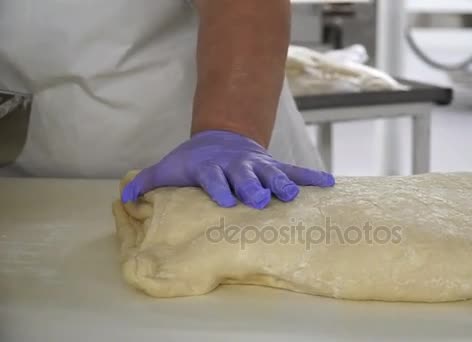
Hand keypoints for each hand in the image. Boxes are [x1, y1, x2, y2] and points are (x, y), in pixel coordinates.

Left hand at [121, 130, 334, 208]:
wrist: (223, 139)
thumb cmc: (194, 161)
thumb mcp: (170, 167)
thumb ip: (148, 181)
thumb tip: (124, 198)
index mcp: (212, 168)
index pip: (214, 178)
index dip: (218, 187)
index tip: (224, 200)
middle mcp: (238, 166)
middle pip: (246, 176)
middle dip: (253, 188)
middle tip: (259, 200)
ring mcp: (258, 166)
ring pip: (273, 173)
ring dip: (283, 183)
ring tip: (293, 195)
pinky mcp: (275, 167)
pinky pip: (295, 170)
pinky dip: (312, 176)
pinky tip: (329, 182)